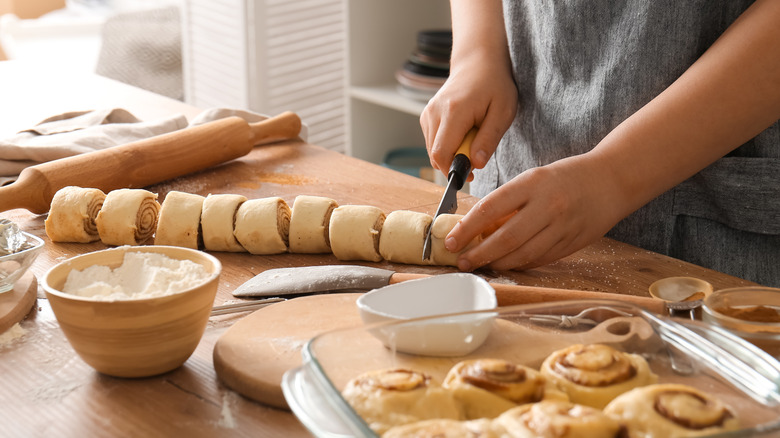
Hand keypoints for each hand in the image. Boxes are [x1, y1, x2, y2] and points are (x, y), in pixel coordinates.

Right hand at [420, 51, 517, 174]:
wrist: (478, 63)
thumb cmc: (495, 86)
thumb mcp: (503, 112)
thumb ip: (489, 140)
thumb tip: (476, 164)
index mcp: (453, 112)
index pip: (441, 154)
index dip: (453, 171)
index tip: (471, 175)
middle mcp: (434, 112)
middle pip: (435, 155)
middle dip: (455, 163)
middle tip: (477, 154)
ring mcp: (427, 114)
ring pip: (433, 150)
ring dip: (452, 153)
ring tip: (472, 138)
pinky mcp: (426, 117)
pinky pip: (433, 142)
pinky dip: (447, 145)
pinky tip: (462, 133)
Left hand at [445, 152, 626, 270]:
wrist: (612, 180)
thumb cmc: (565, 178)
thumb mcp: (533, 179)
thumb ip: (507, 203)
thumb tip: (476, 227)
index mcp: (532, 184)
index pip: (490, 209)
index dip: (467, 229)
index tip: (451, 241)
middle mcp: (547, 206)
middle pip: (505, 238)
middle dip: (479, 254)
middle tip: (462, 261)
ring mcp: (562, 227)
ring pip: (522, 254)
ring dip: (497, 263)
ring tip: (480, 264)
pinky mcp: (572, 243)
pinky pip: (539, 259)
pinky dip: (519, 264)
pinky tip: (506, 264)